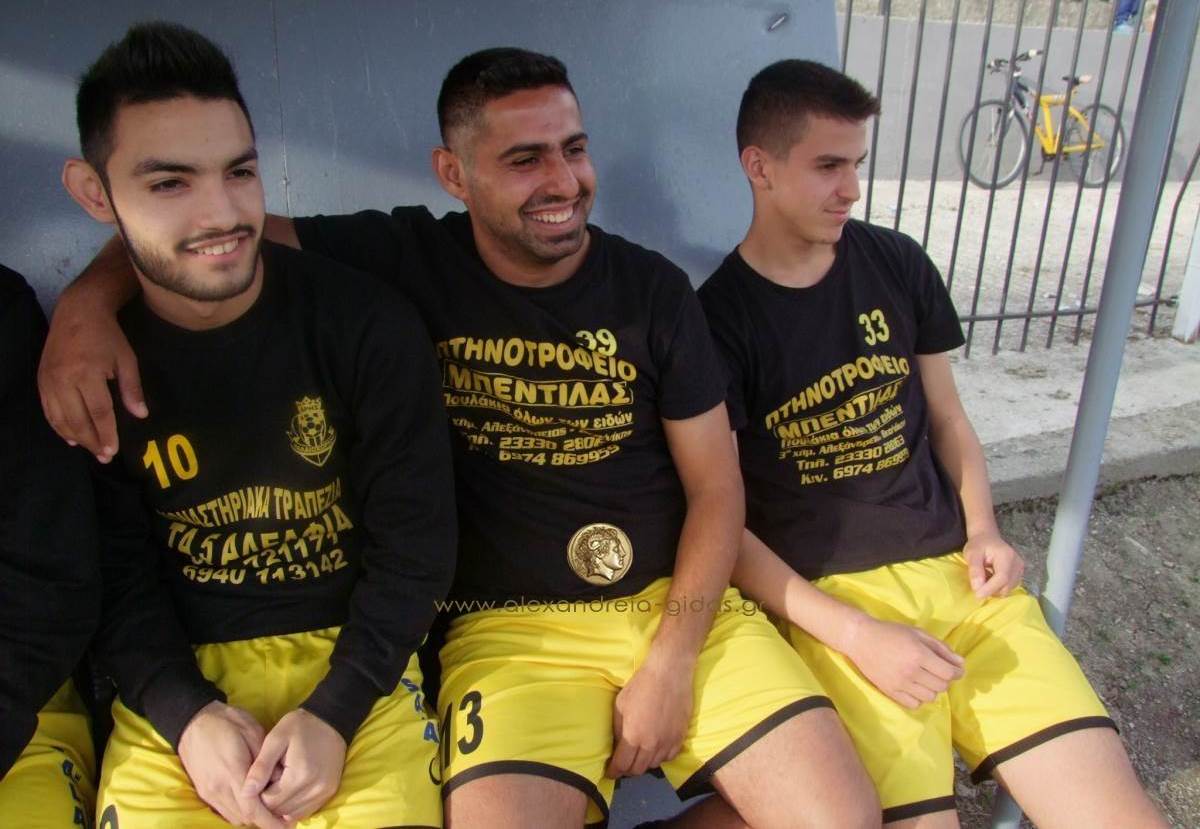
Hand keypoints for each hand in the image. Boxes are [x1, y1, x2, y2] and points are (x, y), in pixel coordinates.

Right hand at [37, 291, 145, 461]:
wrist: (77, 312)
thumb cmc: (108, 336)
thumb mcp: (127, 360)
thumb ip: (132, 389)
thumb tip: (141, 415)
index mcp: (87, 373)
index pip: (99, 412)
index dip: (107, 434)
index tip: (113, 451)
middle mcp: (64, 379)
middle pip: (77, 420)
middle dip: (92, 441)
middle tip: (105, 456)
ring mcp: (49, 380)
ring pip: (60, 419)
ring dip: (76, 438)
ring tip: (91, 449)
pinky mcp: (41, 380)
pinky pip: (48, 410)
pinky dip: (58, 427)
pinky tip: (70, 438)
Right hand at [177, 702, 284, 827]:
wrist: (194, 720)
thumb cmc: (227, 722)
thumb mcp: (252, 732)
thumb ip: (265, 760)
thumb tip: (281, 780)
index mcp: (232, 771)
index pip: (252, 807)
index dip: (269, 821)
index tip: (285, 826)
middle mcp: (218, 787)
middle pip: (244, 817)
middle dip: (263, 821)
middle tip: (283, 819)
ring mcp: (208, 792)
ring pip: (233, 817)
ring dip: (251, 817)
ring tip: (269, 811)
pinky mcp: (203, 792)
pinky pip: (223, 811)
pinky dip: (239, 812)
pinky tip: (251, 803)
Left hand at [243, 709, 346, 823]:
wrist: (331, 718)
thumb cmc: (300, 726)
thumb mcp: (276, 739)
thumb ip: (260, 768)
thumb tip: (245, 793)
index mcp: (299, 775)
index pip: (269, 803)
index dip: (258, 795)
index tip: (257, 779)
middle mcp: (315, 789)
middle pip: (280, 811)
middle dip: (269, 801)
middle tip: (267, 780)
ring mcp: (324, 792)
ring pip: (293, 815)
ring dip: (281, 805)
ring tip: (278, 783)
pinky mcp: (330, 792)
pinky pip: (306, 811)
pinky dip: (294, 805)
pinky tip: (290, 788)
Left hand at [606, 651, 692, 778]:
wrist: (669, 673)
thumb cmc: (641, 686)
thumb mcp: (620, 706)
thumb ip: (619, 730)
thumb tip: (618, 746)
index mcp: (634, 736)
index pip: (622, 765)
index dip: (614, 771)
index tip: (611, 772)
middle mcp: (651, 744)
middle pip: (637, 769)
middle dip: (628, 769)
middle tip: (623, 763)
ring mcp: (668, 742)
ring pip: (654, 765)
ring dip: (644, 762)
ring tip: (639, 754)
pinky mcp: (680, 737)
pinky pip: (669, 757)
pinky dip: (660, 757)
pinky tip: (655, 748)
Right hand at [841, 615, 964, 708]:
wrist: (861, 639)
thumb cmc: (891, 632)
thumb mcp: (918, 633)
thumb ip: (941, 648)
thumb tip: (961, 663)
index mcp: (919, 654)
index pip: (948, 673)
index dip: (957, 672)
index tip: (956, 669)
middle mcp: (911, 672)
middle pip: (941, 686)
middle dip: (945, 679)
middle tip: (938, 671)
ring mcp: (900, 684)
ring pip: (930, 697)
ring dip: (932, 689)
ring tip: (925, 678)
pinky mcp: (890, 692)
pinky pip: (914, 704)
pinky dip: (919, 698)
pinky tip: (914, 687)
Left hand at [964, 530, 1024, 598]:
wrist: (988, 538)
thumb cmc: (979, 545)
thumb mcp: (972, 554)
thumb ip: (975, 570)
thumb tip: (977, 588)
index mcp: (1006, 556)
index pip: (1002, 578)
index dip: (990, 589)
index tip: (977, 595)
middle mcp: (1017, 563)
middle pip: (1006, 586)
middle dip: (991, 590)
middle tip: (977, 583)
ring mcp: (1020, 569)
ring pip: (1008, 589)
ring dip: (994, 589)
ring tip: (984, 577)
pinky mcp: (1019, 574)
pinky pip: (1009, 587)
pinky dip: (998, 587)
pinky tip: (991, 578)